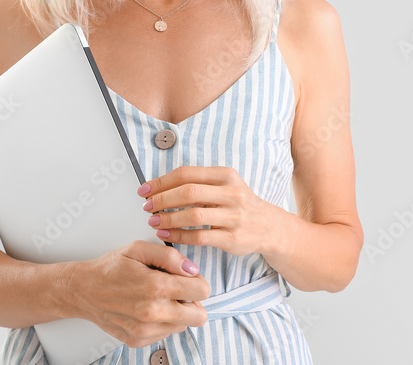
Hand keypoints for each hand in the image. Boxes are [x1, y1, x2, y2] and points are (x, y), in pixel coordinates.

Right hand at [63, 240, 209, 348]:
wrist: (83, 290)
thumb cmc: (110, 268)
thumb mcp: (139, 249)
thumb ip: (170, 256)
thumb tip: (191, 269)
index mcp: (155, 286)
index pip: (202, 291)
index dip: (199, 281)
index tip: (189, 278)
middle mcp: (152, 312)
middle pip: (199, 316)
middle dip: (194, 301)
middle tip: (180, 291)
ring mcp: (145, 330)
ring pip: (183, 325)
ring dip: (178, 312)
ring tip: (160, 298)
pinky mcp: (138, 340)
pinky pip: (166, 333)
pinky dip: (163, 321)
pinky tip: (149, 308)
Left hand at [138, 166, 284, 256]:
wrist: (268, 227)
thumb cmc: (238, 204)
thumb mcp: (225, 186)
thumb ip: (198, 184)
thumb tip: (160, 186)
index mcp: (226, 176)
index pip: (187, 174)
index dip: (162, 181)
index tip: (145, 190)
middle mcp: (232, 193)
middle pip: (188, 192)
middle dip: (162, 199)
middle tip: (146, 206)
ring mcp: (233, 216)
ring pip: (193, 215)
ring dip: (167, 219)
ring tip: (153, 221)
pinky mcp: (232, 238)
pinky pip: (199, 237)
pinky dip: (178, 236)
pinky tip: (166, 235)